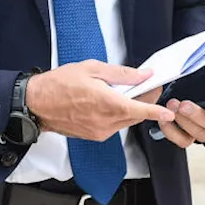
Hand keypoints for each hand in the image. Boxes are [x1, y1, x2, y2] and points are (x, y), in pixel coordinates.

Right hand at [27, 61, 175, 142]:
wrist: (36, 103)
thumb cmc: (59, 84)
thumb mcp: (92, 68)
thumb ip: (121, 74)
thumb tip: (142, 75)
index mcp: (107, 104)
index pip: (139, 110)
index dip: (156, 110)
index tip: (168, 112)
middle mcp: (105, 122)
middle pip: (135, 116)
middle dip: (144, 103)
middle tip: (148, 87)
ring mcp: (99, 132)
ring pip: (125, 121)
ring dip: (130, 109)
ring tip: (126, 92)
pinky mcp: (94, 136)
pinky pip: (113, 126)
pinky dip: (117, 115)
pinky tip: (110, 102)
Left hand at [156, 100, 204, 148]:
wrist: (183, 76)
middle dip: (198, 117)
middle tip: (183, 105)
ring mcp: (204, 129)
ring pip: (200, 136)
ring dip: (185, 123)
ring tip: (172, 105)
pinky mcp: (188, 134)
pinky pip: (183, 140)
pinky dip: (172, 132)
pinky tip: (164, 119)